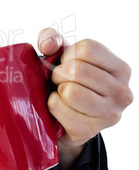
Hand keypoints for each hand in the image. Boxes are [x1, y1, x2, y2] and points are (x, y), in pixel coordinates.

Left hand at [37, 28, 132, 169]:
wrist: (63, 119)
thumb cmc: (65, 81)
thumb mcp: (61, 55)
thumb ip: (51, 40)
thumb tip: (47, 45)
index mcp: (120, 68)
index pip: (88, 49)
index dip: (67, 55)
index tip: (66, 64)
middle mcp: (121, 91)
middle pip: (77, 70)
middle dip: (59, 74)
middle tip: (61, 82)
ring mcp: (109, 113)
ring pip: (70, 91)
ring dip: (57, 90)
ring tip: (62, 94)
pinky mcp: (90, 129)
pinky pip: (58, 107)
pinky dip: (51, 105)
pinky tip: (60, 109)